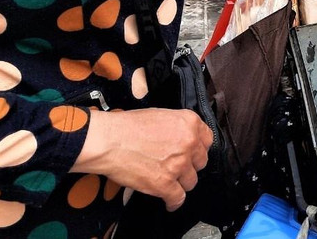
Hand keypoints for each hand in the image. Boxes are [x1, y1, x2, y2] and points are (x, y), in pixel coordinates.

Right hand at [72, 108, 212, 210]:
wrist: (109, 140)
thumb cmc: (128, 126)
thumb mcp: (162, 115)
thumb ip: (179, 127)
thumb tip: (183, 137)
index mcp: (189, 123)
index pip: (208, 140)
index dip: (198, 148)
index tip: (193, 154)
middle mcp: (189, 143)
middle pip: (201, 162)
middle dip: (190, 165)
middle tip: (177, 167)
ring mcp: (178, 164)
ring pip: (191, 181)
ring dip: (181, 183)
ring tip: (170, 182)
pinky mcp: (165, 183)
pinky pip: (178, 198)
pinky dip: (174, 202)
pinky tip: (170, 202)